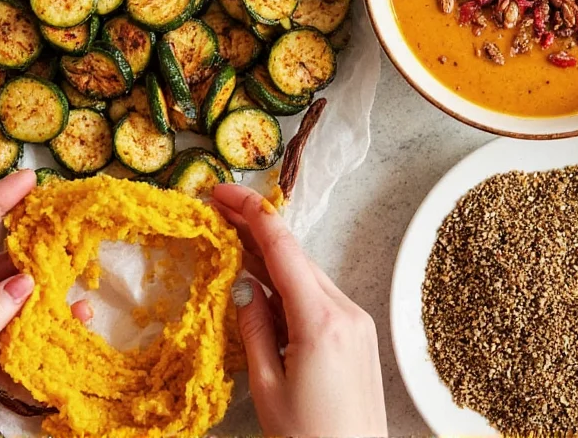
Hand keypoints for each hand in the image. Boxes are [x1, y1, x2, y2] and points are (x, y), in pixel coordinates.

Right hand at [214, 185, 387, 436]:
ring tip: (232, 240)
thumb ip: (254, 328)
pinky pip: (319, 298)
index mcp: (321, 321)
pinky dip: (289, 286)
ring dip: (271, 258)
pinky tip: (264, 282)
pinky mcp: (359, 335)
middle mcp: (347, 311)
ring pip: (307, 275)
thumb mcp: (267, 386)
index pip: (283, 250)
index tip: (222, 192)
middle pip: (296, 257)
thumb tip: (243, 285)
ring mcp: (357, 322)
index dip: (251, 213)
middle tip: (218, 211)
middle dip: (256, 231)